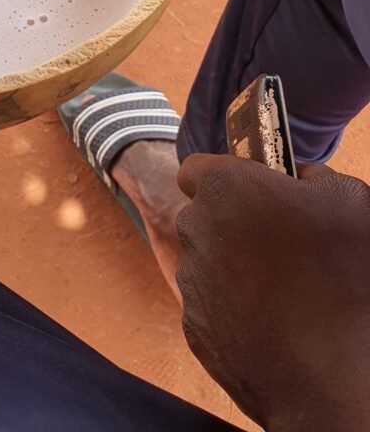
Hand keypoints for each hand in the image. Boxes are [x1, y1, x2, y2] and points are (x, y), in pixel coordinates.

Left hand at [176, 154, 369, 430]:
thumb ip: (311, 176)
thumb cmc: (348, 278)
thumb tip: (298, 179)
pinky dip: (234, 310)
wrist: (337, 374)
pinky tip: (274, 322)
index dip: (226, 177)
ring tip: (285, 289)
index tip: (255, 192)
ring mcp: (192, 283)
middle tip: (281, 242)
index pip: (196, 168)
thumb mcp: (349, 199)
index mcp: (226, 188)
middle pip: (204, 216)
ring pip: (207, 262)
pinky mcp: (195, 330)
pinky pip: (210, 306)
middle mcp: (196, 230)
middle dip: (233, 223)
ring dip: (234, 267)